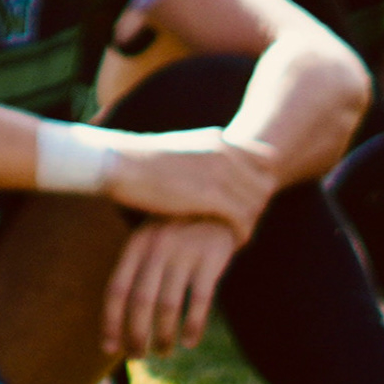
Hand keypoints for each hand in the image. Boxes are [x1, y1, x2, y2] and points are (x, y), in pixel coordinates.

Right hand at [98, 127, 278, 239]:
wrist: (118, 163)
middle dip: (259, 205)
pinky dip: (242, 232)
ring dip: (251, 221)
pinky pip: (242, 217)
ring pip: (257, 201)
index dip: (260, 181)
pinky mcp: (210, 195)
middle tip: (246, 223)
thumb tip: (201, 171)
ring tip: (240, 236)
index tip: (248, 200)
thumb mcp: (177, 149)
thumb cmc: (138, 162)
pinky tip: (234, 244)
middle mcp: (225, 152)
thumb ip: (198, 157)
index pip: (264, 159)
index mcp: (218, 139)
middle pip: (264, 182)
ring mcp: (219, 172)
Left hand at [100, 214, 245, 360]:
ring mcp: (185, 251)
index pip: (116, 290)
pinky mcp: (212, 257)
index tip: (110, 348)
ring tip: (164, 351)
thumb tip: (117, 320)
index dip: (110, 322)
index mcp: (136, 245)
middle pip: (140, 301)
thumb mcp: (149, 240)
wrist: (219, 200)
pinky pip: (200, 299)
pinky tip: (189, 341)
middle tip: (138, 355)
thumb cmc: (177, 231)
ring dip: (164, 335)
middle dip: (136, 334)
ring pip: (168, 305)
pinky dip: (193, 324)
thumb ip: (134, 271)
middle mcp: (157, 248)